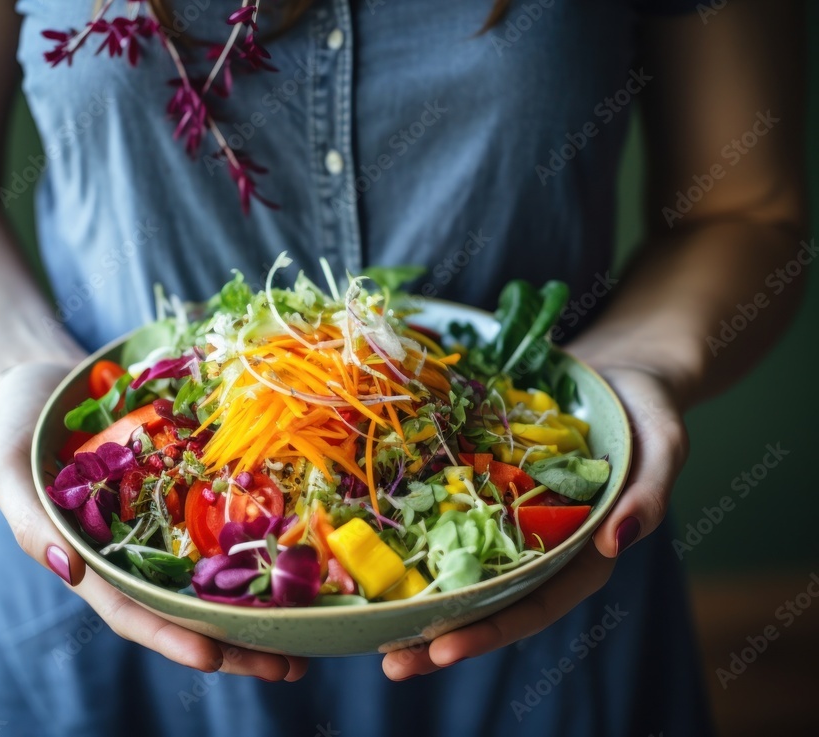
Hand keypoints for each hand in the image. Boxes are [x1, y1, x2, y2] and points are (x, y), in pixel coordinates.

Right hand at [0, 360, 307, 681]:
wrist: (43, 380)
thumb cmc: (16, 428)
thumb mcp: (7, 472)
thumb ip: (31, 524)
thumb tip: (71, 572)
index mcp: (91, 560)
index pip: (132, 611)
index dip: (171, 638)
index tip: (214, 658)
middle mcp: (134, 549)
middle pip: (187, 608)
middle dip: (236, 643)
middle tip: (290, 666)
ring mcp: (163, 521)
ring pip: (214, 575)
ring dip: (259, 605)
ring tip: (310, 627)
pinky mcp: (185, 486)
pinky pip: (222, 520)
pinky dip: (256, 544)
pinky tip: (296, 557)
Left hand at [382, 363, 688, 678]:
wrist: (617, 374)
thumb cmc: (647, 413)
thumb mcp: (664, 444)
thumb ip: (650, 491)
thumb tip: (618, 541)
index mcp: (584, 553)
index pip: (536, 604)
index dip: (491, 629)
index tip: (444, 649)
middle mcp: (541, 547)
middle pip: (490, 601)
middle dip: (443, 635)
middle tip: (392, 663)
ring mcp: (509, 521)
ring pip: (463, 569)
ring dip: (422, 601)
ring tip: (372, 629)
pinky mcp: (485, 489)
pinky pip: (449, 518)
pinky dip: (417, 540)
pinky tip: (378, 553)